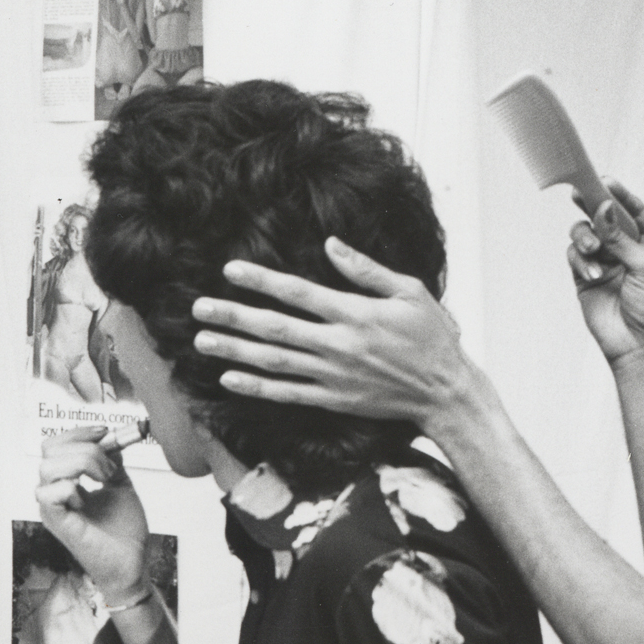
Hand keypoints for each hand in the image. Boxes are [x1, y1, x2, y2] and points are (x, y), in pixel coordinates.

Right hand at [35, 427, 150, 598]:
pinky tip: (86, 500)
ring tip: (102, 480)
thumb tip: (111, 438)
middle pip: (50, 450)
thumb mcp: (121, 484)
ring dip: (82, 465)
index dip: (79, 433)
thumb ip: (113, 460)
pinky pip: (50, 493)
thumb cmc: (124, 532)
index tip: (106, 434)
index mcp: (65, 482)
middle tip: (108, 467)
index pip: (54, 444)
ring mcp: (52, 508)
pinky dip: (71, 488)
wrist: (132, 562)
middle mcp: (53, 493)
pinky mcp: (57, 523)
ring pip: (49, 467)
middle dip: (86, 449)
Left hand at [191, 239, 477, 435]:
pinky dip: (257, 387)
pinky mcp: (334, 399)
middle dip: (234, 316)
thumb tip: (331, 244)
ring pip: (274, 362)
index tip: (231, 270)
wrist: (444, 393)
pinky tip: (230, 378)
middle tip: (199, 308)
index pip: (298, 293)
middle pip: (275, 329)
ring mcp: (333, 376)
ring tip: (203, 340)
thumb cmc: (430, 338)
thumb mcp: (409, 291)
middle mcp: (339, 346)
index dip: (262, 281)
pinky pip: (288, 394)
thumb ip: (367, 269)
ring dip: (235, 351)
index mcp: (355, 314)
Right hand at [565, 179, 643, 365]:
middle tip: (579, 193)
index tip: (605, 180)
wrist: (640, 345)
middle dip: (591, 204)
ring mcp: (603, 262)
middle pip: (603, 217)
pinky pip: (575, 257)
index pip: (632, 210)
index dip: (619, 194)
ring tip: (592, 248)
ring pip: (584, 233)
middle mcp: (624, 248)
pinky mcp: (585, 277)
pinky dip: (580, 260)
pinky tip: (593, 274)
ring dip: (584, 236)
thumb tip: (603, 208)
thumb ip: (620, 238)